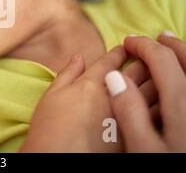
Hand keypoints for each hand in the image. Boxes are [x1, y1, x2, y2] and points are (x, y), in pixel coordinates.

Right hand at [21, 45, 154, 151]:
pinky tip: (157, 101)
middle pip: (139, 70)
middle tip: (143, 55)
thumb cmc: (50, 129)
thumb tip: (79, 58)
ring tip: (154, 74)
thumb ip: (67, 74)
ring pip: (153, 90)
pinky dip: (158, 102)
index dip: (120, 51)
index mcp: (93, 83)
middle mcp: (114, 97)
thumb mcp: (51, 96)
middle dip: (143, 59)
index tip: (125, 48)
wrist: (58, 160)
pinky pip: (156, 113)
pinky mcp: (134, 136)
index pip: (113, 60)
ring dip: (155, 78)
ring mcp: (128, 117)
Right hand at [105, 32, 185, 151]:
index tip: (127, 42)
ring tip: (172, 47)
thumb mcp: (143, 148)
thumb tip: (115, 78)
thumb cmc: (171, 168)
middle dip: (166, 44)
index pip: (161, 60)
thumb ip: (128, 111)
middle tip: (151, 40)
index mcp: (181, 103)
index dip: (142, 46)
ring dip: (185, 52)